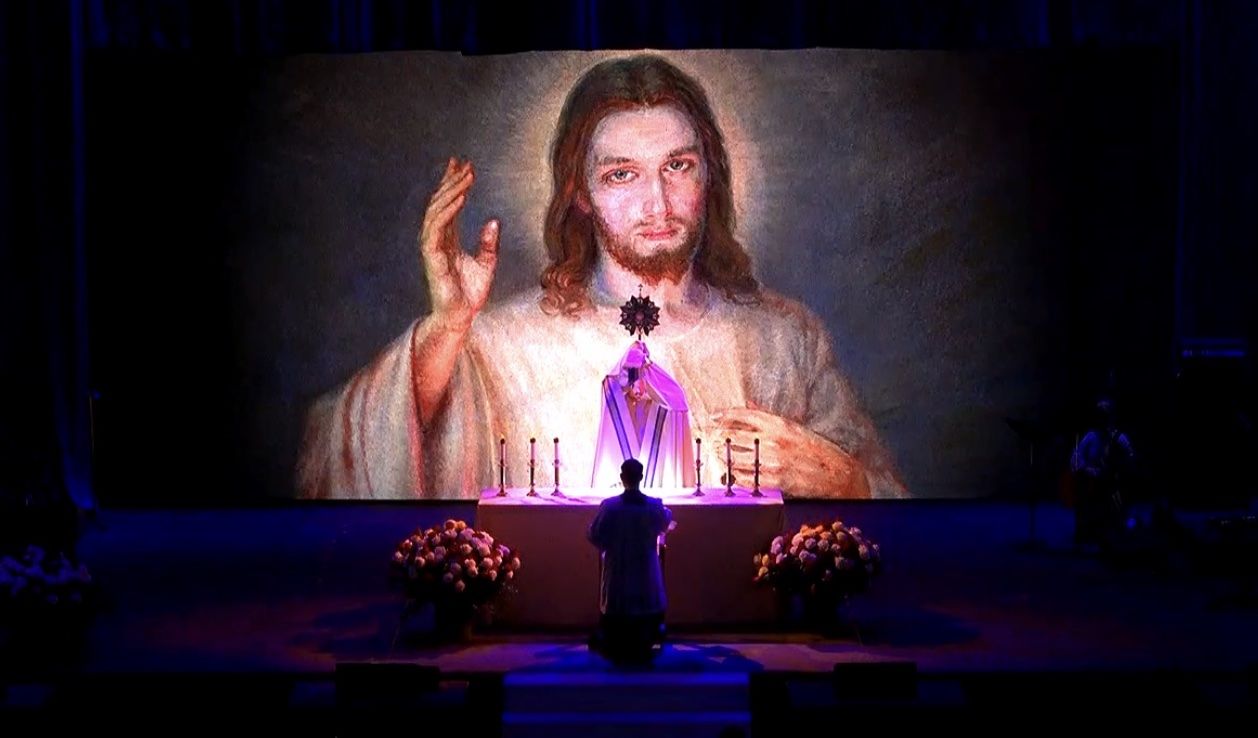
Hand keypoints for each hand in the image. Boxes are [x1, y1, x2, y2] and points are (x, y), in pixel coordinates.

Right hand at [419, 158, 498, 327]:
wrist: (461, 316)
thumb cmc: (470, 293)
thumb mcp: (487, 263)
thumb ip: (488, 242)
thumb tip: (493, 220)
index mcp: (448, 239)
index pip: (449, 205)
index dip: (454, 184)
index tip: (463, 165)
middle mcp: (437, 239)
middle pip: (441, 203)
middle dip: (451, 181)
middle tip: (463, 163)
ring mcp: (433, 247)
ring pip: (437, 211)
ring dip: (451, 191)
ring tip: (464, 176)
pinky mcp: (433, 257)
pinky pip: (437, 228)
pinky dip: (448, 211)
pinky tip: (459, 198)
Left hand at [711, 407, 870, 498]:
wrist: (836, 474)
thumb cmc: (817, 450)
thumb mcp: (794, 427)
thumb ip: (769, 418)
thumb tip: (750, 406)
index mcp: (779, 425)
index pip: (745, 414)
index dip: (725, 414)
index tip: (713, 416)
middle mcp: (773, 441)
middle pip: (734, 436)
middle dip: (719, 437)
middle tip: (711, 437)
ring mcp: (771, 462)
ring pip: (735, 458)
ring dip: (723, 457)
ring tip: (718, 455)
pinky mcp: (773, 480)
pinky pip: (745, 478)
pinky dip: (735, 475)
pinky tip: (731, 473)